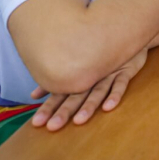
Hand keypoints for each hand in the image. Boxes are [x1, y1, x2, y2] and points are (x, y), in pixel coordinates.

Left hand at [30, 48, 147, 130]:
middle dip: (64, 111)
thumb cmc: (100, 53)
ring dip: (88, 106)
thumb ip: (55, 82)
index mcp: (78, 75)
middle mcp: (91, 75)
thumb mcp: (78, 66)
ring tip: (79, 121)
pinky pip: (120, 84)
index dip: (48, 108)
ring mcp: (108, 72)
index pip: (60, 94)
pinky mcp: (125, 70)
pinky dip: (115, 94)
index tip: (37, 123)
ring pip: (97, 92)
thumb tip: (33, 96)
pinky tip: (108, 107)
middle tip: (52, 126)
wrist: (125, 33)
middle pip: (76, 95)